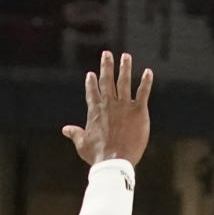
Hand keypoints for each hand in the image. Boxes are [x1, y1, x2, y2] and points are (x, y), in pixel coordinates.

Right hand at [62, 51, 152, 167]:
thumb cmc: (97, 155)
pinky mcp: (138, 111)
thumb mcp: (82, 144)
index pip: (92, 92)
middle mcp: (109, 104)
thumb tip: (64, 129)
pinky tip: (148, 72)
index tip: (91, 74)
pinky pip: (143, 93)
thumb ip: (75, 133)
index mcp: (95, 111)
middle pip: (107, 80)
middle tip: (107, 54)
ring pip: (124, 81)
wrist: (114, 161)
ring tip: (126, 56)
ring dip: (125, 67)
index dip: (91, 83)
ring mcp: (124, 106)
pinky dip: (146, 82)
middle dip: (106, 66)